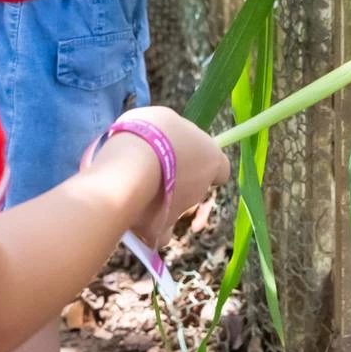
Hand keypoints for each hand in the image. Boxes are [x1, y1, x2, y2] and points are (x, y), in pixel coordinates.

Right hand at [98, 107, 228, 247]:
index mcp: (210, 158)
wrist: (129, 166)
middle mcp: (201, 187)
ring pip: (176, 208)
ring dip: (163, 201)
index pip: (221, 169)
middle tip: (152, 166)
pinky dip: (151, 227)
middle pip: (194, 186)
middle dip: (178, 180)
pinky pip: (160, 233)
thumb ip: (174, 133)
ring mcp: (181, 210)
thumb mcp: (165, 119)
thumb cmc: (149, 133)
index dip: (205, 164)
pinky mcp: (159, 229)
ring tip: (135, 186)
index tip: (187, 158)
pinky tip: (135, 214)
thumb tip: (172, 138)